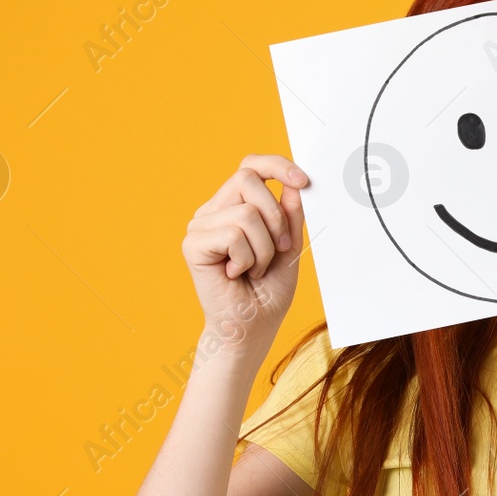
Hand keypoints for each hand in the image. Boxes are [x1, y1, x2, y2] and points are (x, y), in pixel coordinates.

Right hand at [181, 154, 306, 357]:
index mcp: (234, 206)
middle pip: (247, 179)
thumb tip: (294, 183)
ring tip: (255, 269)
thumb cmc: (267, 293)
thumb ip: (290, 215)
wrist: (251, 330)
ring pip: (246, 212)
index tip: (304, 181)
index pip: (250, 166)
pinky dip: (247, 258)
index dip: (276, 165)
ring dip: (264, 248)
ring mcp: (200, 226)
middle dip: (276, 217)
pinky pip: (234, 235)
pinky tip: (237, 274)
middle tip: (278, 250)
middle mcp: (214, 211)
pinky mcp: (193, 244)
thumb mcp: (289, 247)